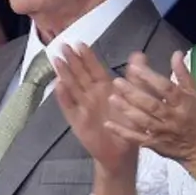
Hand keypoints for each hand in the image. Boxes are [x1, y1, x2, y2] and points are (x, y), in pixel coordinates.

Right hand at [53, 43, 136, 176]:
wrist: (121, 152)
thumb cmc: (128, 124)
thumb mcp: (135, 99)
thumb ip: (135, 78)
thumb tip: (138, 54)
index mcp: (105, 87)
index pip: (94, 68)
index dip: (86, 56)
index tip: (79, 43)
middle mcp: (91, 94)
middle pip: (79, 74)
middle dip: (71, 60)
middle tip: (62, 45)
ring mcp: (82, 106)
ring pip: (72, 86)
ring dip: (64, 74)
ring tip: (57, 60)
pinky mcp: (77, 120)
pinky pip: (69, 107)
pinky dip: (63, 97)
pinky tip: (58, 86)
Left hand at [106, 51, 195, 166]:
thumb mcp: (195, 93)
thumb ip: (183, 73)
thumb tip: (176, 52)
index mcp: (183, 102)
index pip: (166, 88)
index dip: (150, 77)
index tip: (134, 68)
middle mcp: (173, 117)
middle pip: (152, 105)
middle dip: (134, 93)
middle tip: (117, 82)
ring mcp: (163, 132)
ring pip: (143, 121)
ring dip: (127, 110)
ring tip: (112, 98)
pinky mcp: (155, 145)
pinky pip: (137, 139)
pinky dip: (123, 132)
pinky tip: (109, 124)